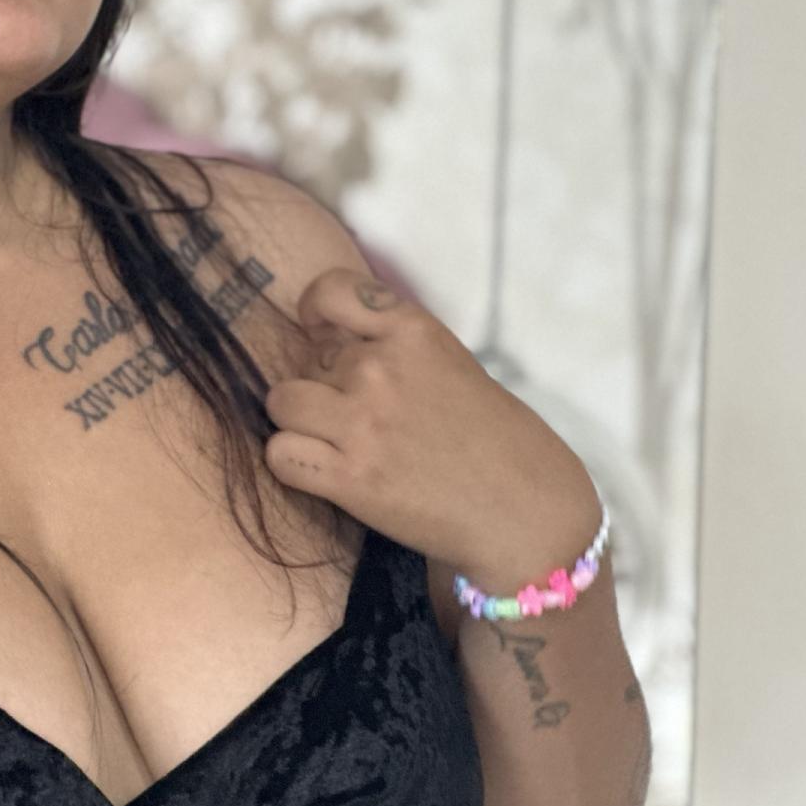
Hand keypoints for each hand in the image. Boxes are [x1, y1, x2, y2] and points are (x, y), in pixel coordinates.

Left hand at [261, 269, 600, 589]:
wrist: (526, 514)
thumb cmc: (495, 441)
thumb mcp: (450, 365)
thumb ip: (391, 347)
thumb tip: (324, 342)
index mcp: (413, 332)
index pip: (330, 291)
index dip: (315, 312)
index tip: (321, 333)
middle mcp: (380, 368)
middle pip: (303, 359)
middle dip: (321, 385)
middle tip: (357, 417)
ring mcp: (361, 422)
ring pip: (280, 402)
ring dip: (298, 422)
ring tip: (333, 442)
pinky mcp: (348, 477)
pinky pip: (279, 454)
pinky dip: (294, 464)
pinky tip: (325, 473)